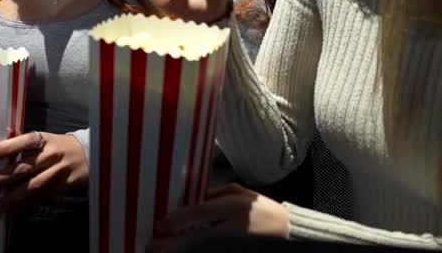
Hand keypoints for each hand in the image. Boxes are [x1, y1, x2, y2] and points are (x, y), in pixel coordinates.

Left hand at [0, 131, 87, 214]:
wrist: (89, 154)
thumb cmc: (60, 145)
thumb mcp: (46, 138)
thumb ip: (25, 142)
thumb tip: (1, 139)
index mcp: (45, 140)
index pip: (24, 141)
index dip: (7, 148)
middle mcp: (51, 155)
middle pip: (24, 168)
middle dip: (1, 179)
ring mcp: (57, 172)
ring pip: (31, 187)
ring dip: (10, 198)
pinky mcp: (62, 186)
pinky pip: (41, 198)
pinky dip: (25, 206)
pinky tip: (11, 212)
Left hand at [153, 184, 290, 245]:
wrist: (288, 232)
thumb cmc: (262, 210)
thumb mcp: (240, 194)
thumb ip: (215, 194)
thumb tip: (190, 198)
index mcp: (235, 206)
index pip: (201, 212)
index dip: (178, 219)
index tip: (160, 224)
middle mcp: (234, 227)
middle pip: (198, 237)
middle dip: (173, 244)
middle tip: (154, 246)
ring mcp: (235, 243)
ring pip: (201, 249)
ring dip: (181, 251)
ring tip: (162, 251)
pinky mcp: (234, 251)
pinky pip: (210, 252)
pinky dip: (195, 252)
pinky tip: (183, 251)